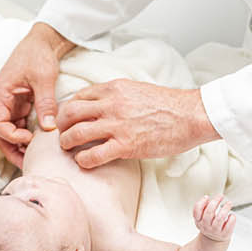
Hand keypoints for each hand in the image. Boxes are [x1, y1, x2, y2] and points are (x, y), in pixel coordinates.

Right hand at [0, 23, 75, 167]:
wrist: (44, 41)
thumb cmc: (38, 54)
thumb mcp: (43, 78)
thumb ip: (45, 103)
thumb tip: (48, 128)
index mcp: (0, 94)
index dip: (11, 136)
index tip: (28, 140)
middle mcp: (2, 101)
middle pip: (1, 133)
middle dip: (13, 149)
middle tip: (29, 163)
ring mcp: (11, 104)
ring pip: (10, 131)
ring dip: (20, 145)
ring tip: (35, 158)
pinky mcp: (21, 104)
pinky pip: (20, 125)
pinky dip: (27, 135)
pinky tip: (39, 144)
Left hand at [56, 79, 219, 168]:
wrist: (190, 115)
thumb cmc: (168, 104)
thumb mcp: (137, 89)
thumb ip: (117, 95)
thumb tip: (102, 103)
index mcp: (114, 89)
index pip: (78, 96)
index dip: (68, 108)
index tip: (67, 118)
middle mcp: (111, 104)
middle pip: (70, 113)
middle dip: (61, 124)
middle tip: (61, 133)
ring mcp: (117, 125)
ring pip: (77, 133)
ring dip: (67, 142)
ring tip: (67, 148)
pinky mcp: (126, 145)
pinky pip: (93, 155)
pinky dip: (83, 160)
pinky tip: (84, 162)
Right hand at [193, 194, 235, 240]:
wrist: (214, 240)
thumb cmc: (209, 223)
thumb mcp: (203, 217)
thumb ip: (203, 207)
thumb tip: (206, 199)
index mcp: (199, 221)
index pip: (196, 211)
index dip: (201, 202)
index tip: (207, 197)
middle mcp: (205, 226)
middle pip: (209, 213)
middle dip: (215, 201)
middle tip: (221, 195)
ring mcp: (215, 231)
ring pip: (220, 218)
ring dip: (225, 208)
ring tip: (229, 203)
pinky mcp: (224, 234)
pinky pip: (229, 225)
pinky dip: (232, 218)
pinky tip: (232, 215)